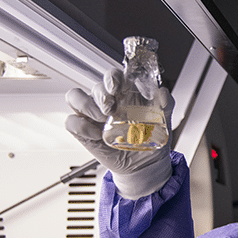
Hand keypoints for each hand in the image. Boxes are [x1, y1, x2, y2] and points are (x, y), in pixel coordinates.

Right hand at [65, 68, 173, 198]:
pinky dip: (81, 126)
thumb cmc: (150, 137)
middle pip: (95, 86)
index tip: (118, 87)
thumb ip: (166, 103)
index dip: (112, 77)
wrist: (144, 163)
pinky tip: (96, 134)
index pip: (112, 75)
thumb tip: (163, 93)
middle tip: (112, 108)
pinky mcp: (83, 130)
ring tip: (104, 119)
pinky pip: (71, 121)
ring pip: (75, 97)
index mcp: (124, 92)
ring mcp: (92, 114)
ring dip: (88, 106)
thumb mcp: (163, 119)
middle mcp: (106, 100)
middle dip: (102, 95)